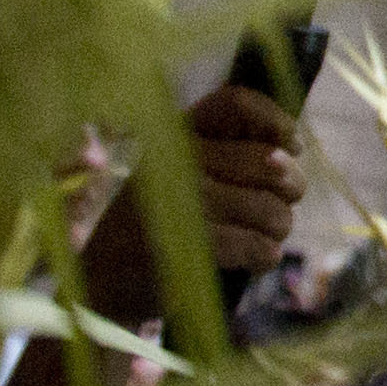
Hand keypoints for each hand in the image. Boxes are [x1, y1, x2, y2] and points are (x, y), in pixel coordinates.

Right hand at [71, 79, 307, 328]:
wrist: (95, 282)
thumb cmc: (145, 226)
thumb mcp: (171, 173)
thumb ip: (222, 152)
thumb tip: (290, 150)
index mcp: (172, 133)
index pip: (234, 104)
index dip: (275, 121)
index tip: (291, 146)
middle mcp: (178, 157)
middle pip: (269, 161)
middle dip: (289, 190)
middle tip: (277, 209)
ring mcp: (185, 199)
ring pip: (271, 208)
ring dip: (277, 228)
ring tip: (262, 239)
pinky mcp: (192, 242)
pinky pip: (258, 245)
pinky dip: (264, 256)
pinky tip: (253, 260)